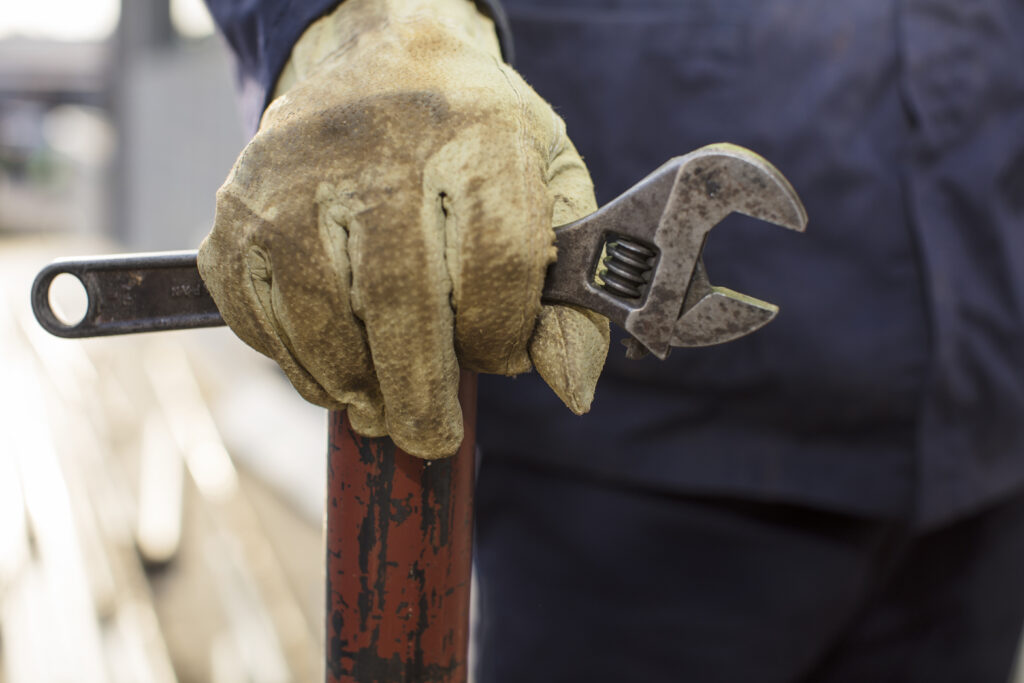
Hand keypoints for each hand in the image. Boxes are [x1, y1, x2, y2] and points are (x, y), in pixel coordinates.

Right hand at [198, 0, 608, 457]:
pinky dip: (295, 362)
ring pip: (322, 321)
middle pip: (402, 303)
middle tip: (431, 438)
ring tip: (379, 404)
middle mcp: (377, 147)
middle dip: (421, 395)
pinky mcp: (235, 209)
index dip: (502, 337)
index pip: (494, 266)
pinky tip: (332, 363)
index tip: (501, 356)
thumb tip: (569, 387)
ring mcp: (292, 177)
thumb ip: (569, 290)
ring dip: (355, 387)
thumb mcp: (548, 186)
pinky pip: (257, 316)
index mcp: (475, 135)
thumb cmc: (475, 136)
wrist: (377, 57)